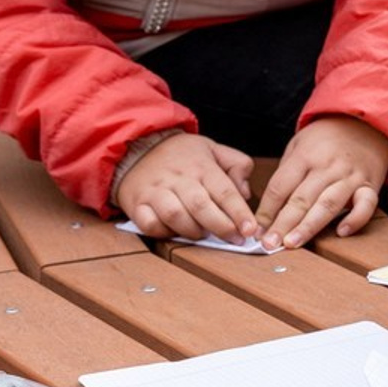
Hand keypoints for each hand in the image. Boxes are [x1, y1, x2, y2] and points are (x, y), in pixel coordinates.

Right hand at [115, 132, 255, 241]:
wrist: (139, 147)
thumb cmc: (181, 154)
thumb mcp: (214, 149)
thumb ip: (237, 165)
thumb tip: (245, 193)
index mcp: (202, 166)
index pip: (225, 191)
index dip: (239, 213)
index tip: (250, 229)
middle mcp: (179, 178)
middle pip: (201, 206)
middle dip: (221, 226)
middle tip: (235, 239)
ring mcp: (156, 191)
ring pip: (175, 216)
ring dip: (192, 231)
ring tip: (204, 234)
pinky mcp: (137, 204)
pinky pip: (149, 224)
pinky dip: (163, 233)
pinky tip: (174, 232)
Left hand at [255, 115, 387, 249]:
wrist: (365, 121)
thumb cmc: (327, 137)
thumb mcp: (299, 144)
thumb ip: (286, 173)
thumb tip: (269, 209)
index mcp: (306, 156)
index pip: (280, 186)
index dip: (266, 210)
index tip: (257, 230)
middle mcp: (327, 167)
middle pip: (301, 199)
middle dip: (282, 224)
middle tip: (268, 244)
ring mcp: (350, 176)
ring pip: (328, 205)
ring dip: (309, 226)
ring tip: (292, 243)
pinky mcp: (370, 184)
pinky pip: (366, 204)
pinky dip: (356, 219)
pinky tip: (342, 232)